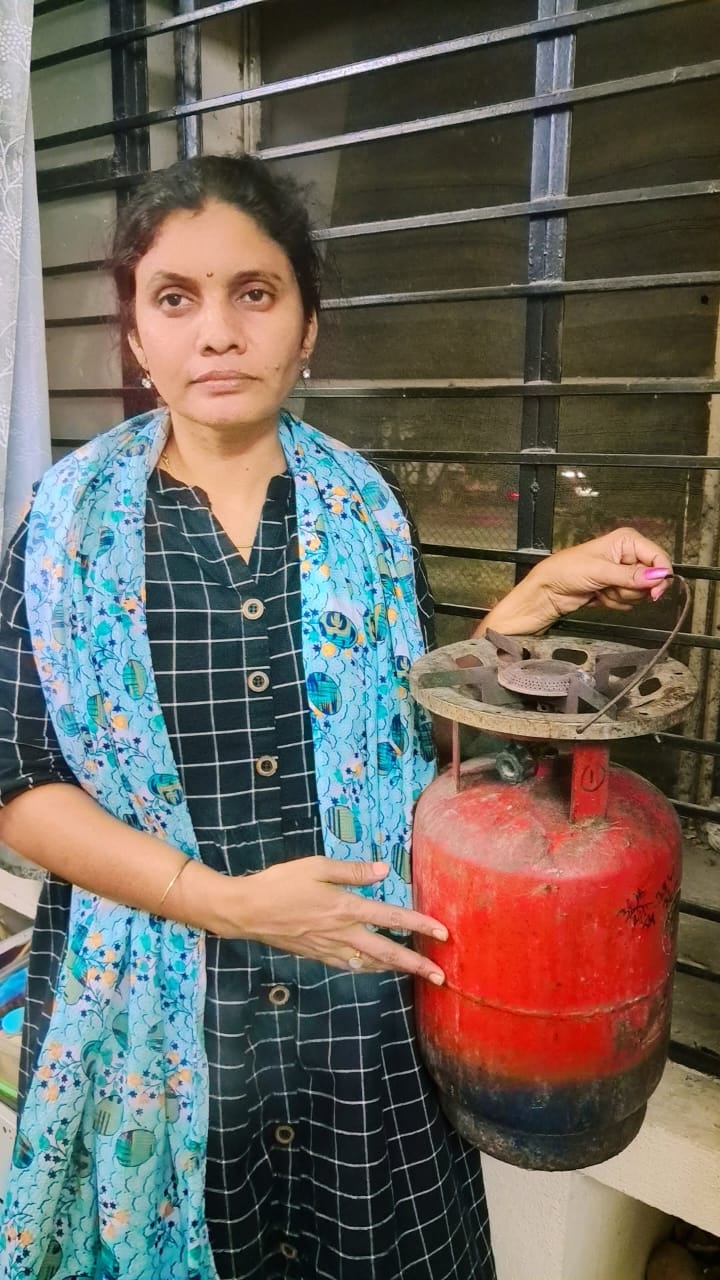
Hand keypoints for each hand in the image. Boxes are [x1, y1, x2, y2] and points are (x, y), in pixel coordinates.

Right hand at [219, 856, 446, 982]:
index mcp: (345, 908)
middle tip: (441, 977)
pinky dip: (369, 968)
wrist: (247, 911)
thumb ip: (352, 871)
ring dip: (396, 969)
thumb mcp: (316, 866)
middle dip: (416, 964)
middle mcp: (342, 933)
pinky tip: (376, 968)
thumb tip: (383, 870)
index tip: (443, 934)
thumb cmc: (280, 883)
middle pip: (387, 952)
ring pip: (371, 964)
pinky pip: (350, 966)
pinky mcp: (318, 955)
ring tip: (416, 973)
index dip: (419, 925)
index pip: (391, 918)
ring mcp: (330, 948)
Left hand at [531, 527, 672, 616]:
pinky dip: (614, 602)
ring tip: (600, 588)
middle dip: (631, 588)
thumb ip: (630, 575)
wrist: (547, 592)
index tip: (654, 593)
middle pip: (651, 578)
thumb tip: (658, 576)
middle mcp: (628, 555)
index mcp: (626, 540)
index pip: (658, 557)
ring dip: (620, 596)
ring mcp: (623, 573)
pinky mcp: (617, 589)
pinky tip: (599, 596)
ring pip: (640, 593)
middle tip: (611, 586)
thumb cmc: (565, 571)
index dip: (660, 576)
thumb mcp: (599, 571)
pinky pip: (629, 602)